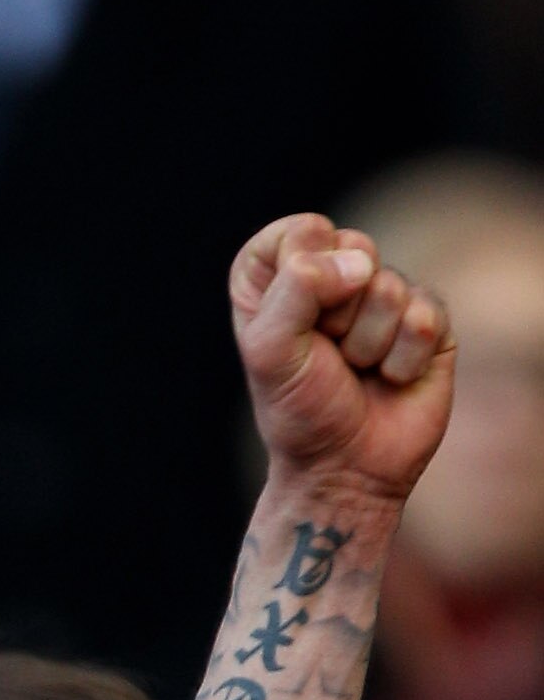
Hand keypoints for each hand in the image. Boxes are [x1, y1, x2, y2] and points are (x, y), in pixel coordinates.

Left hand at [233, 211, 454, 509]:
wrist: (346, 468)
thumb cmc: (298, 411)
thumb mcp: (270, 351)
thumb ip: (295, 290)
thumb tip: (358, 263)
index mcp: (282, 280)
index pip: (296, 231)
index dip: (298, 265)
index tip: (290, 312)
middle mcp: (336, 281)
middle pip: (352, 247)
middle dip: (335, 309)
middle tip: (326, 352)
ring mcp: (387, 299)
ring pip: (388, 285)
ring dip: (366, 343)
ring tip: (357, 370)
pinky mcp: (429, 324)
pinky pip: (424, 315)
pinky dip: (400, 359)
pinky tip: (390, 379)